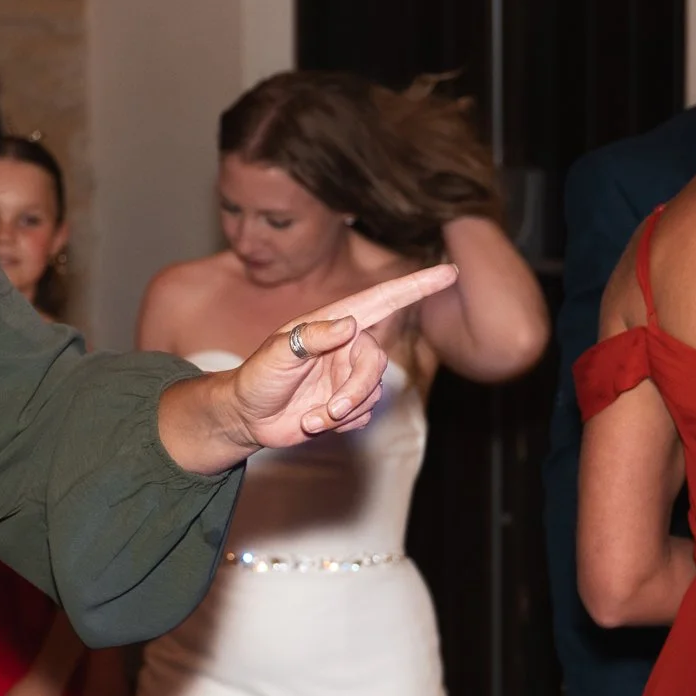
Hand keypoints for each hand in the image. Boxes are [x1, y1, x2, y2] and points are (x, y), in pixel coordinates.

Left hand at [225, 265, 457, 450]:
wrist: (247, 417)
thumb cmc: (256, 378)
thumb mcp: (276, 355)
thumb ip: (311, 337)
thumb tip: (350, 324)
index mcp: (332, 323)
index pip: (382, 300)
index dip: (416, 286)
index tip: (449, 271)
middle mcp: (346, 345)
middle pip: (376, 363)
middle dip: (356, 390)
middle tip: (329, 410)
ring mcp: (348, 374)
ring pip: (373, 393)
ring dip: (344, 411)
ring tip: (311, 418)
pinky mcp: (348, 401)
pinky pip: (365, 413)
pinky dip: (342, 424)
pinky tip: (316, 421)